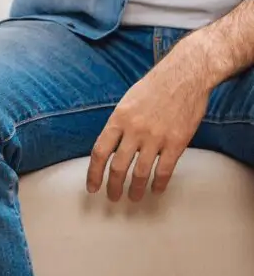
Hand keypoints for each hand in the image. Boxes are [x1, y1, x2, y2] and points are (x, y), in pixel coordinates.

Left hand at [86, 48, 209, 200]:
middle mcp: (134, 130)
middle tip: (112, 197)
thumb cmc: (154, 87)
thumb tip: (112, 145)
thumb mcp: (127, 101)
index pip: (100, 151)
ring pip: (141, 172)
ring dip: (136, 189)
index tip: (92, 186)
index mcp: (118, 118)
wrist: (183, 77)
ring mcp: (156, 137)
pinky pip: (165, 170)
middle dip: (113, 186)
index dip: (94, 172)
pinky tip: (156, 190)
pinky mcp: (176, 142)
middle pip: (118, 166)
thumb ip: (119, 124)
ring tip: (133, 198)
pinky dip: (159, 184)